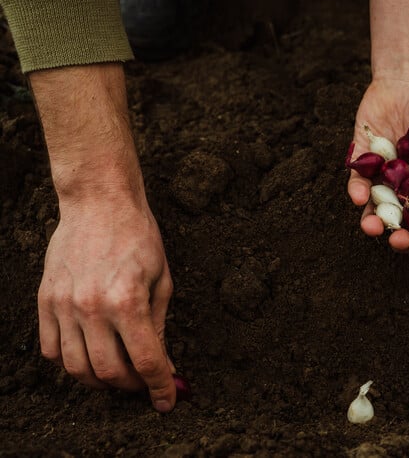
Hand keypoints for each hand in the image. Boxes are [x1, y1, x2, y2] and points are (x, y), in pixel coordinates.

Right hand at [38, 196, 175, 410]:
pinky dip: (71, 361)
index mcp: (128, 301)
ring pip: (76, 368)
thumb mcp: (162, 280)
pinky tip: (89, 353)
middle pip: (109, 372)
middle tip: (144, 382)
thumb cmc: (138, 236)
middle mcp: (92, 308)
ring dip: (100, 380)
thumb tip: (163, 362)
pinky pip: (51, 349)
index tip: (167, 401)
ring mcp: (64, 305)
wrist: (99, 203)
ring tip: (117, 372)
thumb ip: (159, 325)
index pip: (146, 361)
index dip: (160, 387)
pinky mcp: (45, 299)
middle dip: (132, 386)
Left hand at [347, 78, 408, 251]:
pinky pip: (357, 187)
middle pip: (408, 229)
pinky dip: (357, 194)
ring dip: (373, 225)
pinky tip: (360, 197)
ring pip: (377, 216)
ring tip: (372, 227)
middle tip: (400, 238)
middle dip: (404, 240)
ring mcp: (385, 183)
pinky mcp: (362, 168)